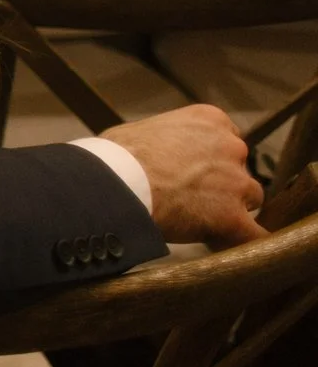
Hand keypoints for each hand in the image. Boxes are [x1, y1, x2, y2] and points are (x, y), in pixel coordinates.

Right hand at [103, 104, 265, 247]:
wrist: (113, 184)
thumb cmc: (116, 157)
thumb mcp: (144, 131)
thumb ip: (166, 140)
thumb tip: (154, 154)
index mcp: (209, 119)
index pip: (226, 142)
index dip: (211, 161)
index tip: (194, 174)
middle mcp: (231, 146)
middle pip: (239, 170)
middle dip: (222, 185)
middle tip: (192, 199)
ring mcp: (236, 182)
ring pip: (249, 200)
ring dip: (230, 211)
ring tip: (199, 224)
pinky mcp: (232, 217)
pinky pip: (252, 235)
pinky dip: (243, 241)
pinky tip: (229, 246)